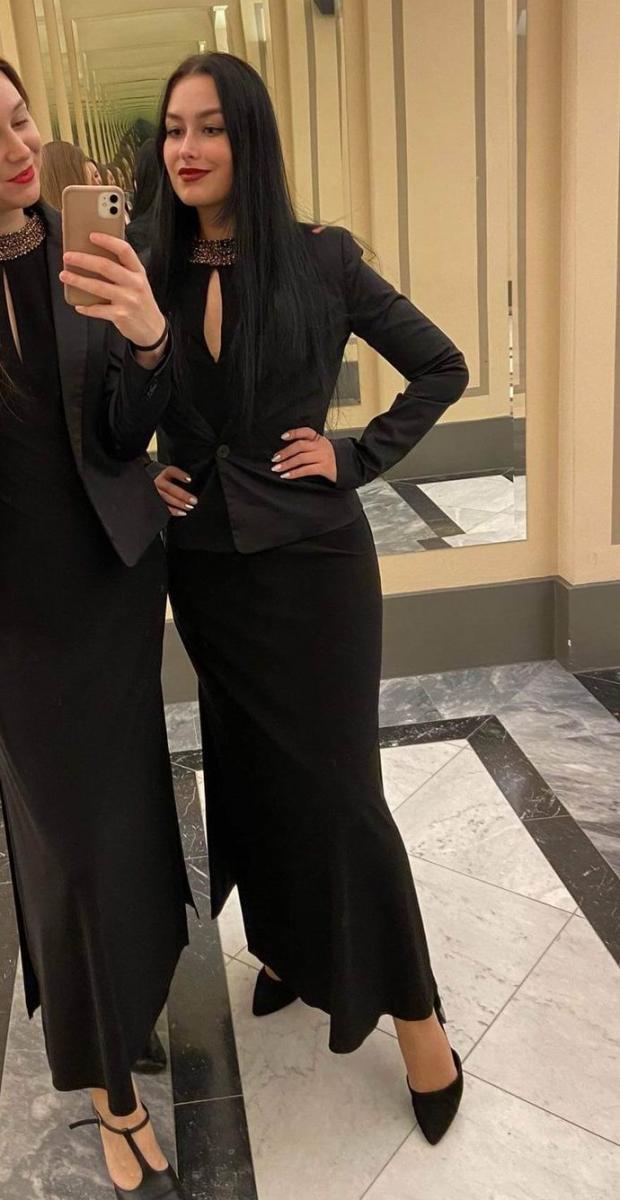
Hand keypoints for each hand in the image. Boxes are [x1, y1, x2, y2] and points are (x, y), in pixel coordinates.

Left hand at [59, 233, 166, 349]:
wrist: (152, 328)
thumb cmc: (141, 302)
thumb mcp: (138, 282)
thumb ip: (123, 270)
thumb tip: (94, 257)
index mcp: (138, 272)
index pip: (124, 250)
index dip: (108, 241)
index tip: (91, 236)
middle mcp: (135, 284)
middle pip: (106, 266)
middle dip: (83, 260)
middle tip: (68, 257)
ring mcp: (128, 300)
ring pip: (98, 286)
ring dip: (78, 280)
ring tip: (65, 275)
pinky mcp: (121, 315)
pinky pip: (98, 309)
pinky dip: (86, 307)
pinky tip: (78, 305)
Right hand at [154, 466, 197, 517]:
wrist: (152, 483)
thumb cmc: (167, 480)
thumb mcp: (172, 475)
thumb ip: (180, 478)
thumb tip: (194, 484)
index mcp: (164, 473)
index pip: (171, 471)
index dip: (180, 475)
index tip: (189, 480)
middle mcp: (158, 482)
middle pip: (169, 488)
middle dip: (182, 495)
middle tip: (194, 500)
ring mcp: (156, 492)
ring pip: (166, 498)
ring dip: (179, 503)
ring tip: (190, 507)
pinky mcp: (156, 501)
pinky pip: (164, 507)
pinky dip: (173, 511)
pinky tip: (183, 513)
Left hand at [271, 427, 336, 481]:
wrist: (346, 467)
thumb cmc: (329, 457)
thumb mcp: (320, 447)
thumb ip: (307, 445)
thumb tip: (285, 451)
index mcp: (319, 439)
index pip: (305, 432)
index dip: (294, 433)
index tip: (283, 437)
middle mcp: (321, 446)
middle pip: (300, 446)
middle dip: (285, 452)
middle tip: (274, 459)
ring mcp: (323, 457)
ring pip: (301, 459)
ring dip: (286, 464)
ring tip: (277, 468)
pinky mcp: (324, 468)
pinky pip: (306, 470)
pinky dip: (294, 473)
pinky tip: (286, 476)